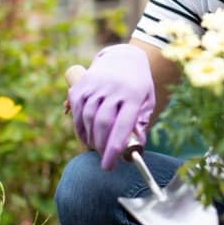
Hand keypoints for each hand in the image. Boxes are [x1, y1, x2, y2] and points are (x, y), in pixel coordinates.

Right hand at [67, 44, 155, 169]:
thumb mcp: (147, 102)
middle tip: (103, 160)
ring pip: (87, 117)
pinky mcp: (82, 84)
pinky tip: (85, 136)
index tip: (109, 166)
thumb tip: (136, 147)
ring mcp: (96, 84)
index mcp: (134, 95)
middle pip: (103, 123)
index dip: (114, 149)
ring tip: (95, 148)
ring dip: (89, 138)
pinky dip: (78, 126)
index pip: (122, 125)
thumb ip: (141, 123)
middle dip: (100, 146)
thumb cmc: (138, 87)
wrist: (125, 58)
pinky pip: (76, 109)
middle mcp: (114, 88)